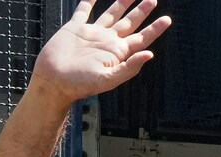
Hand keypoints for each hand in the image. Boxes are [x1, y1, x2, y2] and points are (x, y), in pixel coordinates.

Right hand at [31, 0, 170, 104]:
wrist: (53, 81)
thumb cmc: (78, 85)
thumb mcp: (107, 79)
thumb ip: (129, 67)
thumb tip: (150, 54)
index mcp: (117, 53)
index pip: (141, 38)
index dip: (154, 29)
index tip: (167, 19)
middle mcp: (107, 41)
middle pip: (130, 23)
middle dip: (142, 12)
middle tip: (153, 0)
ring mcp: (91, 34)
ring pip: (111, 14)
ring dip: (122, 3)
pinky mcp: (75, 28)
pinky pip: (84, 10)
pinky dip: (90, 0)